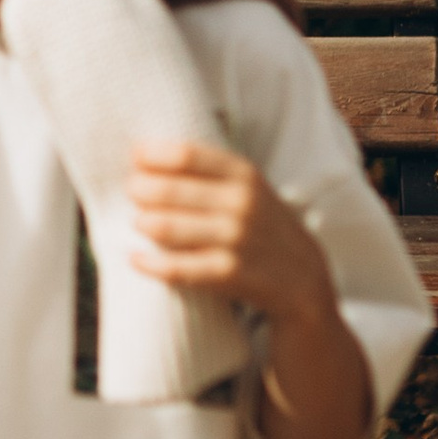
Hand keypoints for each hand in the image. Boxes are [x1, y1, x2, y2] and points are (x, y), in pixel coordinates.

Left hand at [128, 139, 334, 334]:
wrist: (306, 285)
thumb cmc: (265, 232)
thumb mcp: (251, 193)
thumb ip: (211, 175)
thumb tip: (144, 158)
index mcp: (246, 176)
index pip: (188, 155)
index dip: (154, 154)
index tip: (134, 156)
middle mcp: (243, 204)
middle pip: (172, 190)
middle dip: (143, 190)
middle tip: (130, 192)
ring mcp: (239, 240)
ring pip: (171, 228)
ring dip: (146, 223)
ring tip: (137, 222)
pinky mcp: (233, 275)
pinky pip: (181, 268)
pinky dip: (153, 264)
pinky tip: (135, 258)